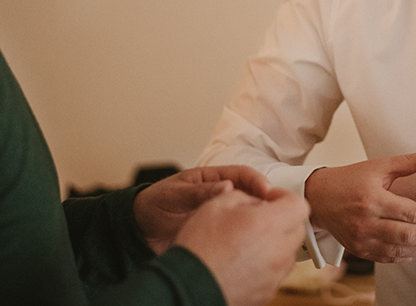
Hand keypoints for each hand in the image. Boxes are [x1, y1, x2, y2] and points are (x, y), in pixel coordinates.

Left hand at [133, 165, 272, 252]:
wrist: (140, 231)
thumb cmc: (155, 204)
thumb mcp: (175, 195)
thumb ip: (199, 192)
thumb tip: (227, 186)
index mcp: (212, 179)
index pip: (242, 174)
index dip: (257, 181)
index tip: (267, 191)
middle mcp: (221, 195)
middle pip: (251, 194)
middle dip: (265, 201)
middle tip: (275, 211)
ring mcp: (221, 214)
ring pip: (247, 214)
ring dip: (258, 218)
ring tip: (268, 227)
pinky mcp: (218, 233)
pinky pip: (237, 232)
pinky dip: (247, 235)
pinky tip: (252, 242)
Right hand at [175, 188, 309, 305]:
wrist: (189, 287)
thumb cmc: (200, 245)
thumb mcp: (217, 204)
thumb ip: (244, 195)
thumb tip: (256, 202)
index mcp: (271, 224)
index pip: (299, 205)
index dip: (285, 197)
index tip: (268, 199)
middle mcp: (280, 251)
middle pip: (297, 229)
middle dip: (282, 219)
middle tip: (258, 218)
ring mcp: (275, 275)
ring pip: (287, 252)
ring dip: (275, 242)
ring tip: (248, 242)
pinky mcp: (267, 293)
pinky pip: (275, 272)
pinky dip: (265, 264)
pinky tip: (242, 261)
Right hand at [304, 143, 415, 262]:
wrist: (318, 198)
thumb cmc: (348, 180)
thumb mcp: (379, 166)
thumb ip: (409, 162)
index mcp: (372, 199)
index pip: (411, 212)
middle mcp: (366, 223)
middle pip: (408, 236)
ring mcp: (362, 240)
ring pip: (401, 251)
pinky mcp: (360, 251)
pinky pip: (390, 258)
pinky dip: (409, 255)